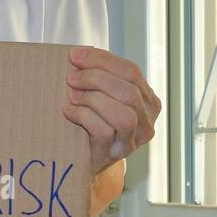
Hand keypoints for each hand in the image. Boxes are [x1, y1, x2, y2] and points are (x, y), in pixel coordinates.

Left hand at [62, 46, 159, 175]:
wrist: (89, 161)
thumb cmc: (94, 124)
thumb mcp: (103, 97)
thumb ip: (100, 78)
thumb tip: (78, 55)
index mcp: (148, 100)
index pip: (131, 71)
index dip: (102, 60)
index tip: (75, 56)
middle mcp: (147, 120)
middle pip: (128, 91)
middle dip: (96, 78)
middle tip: (71, 77)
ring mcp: (134, 140)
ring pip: (122, 113)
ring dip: (92, 99)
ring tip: (72, 95)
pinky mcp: (117, 153)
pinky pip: (104, 131)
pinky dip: (83, 117)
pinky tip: (68, 112)